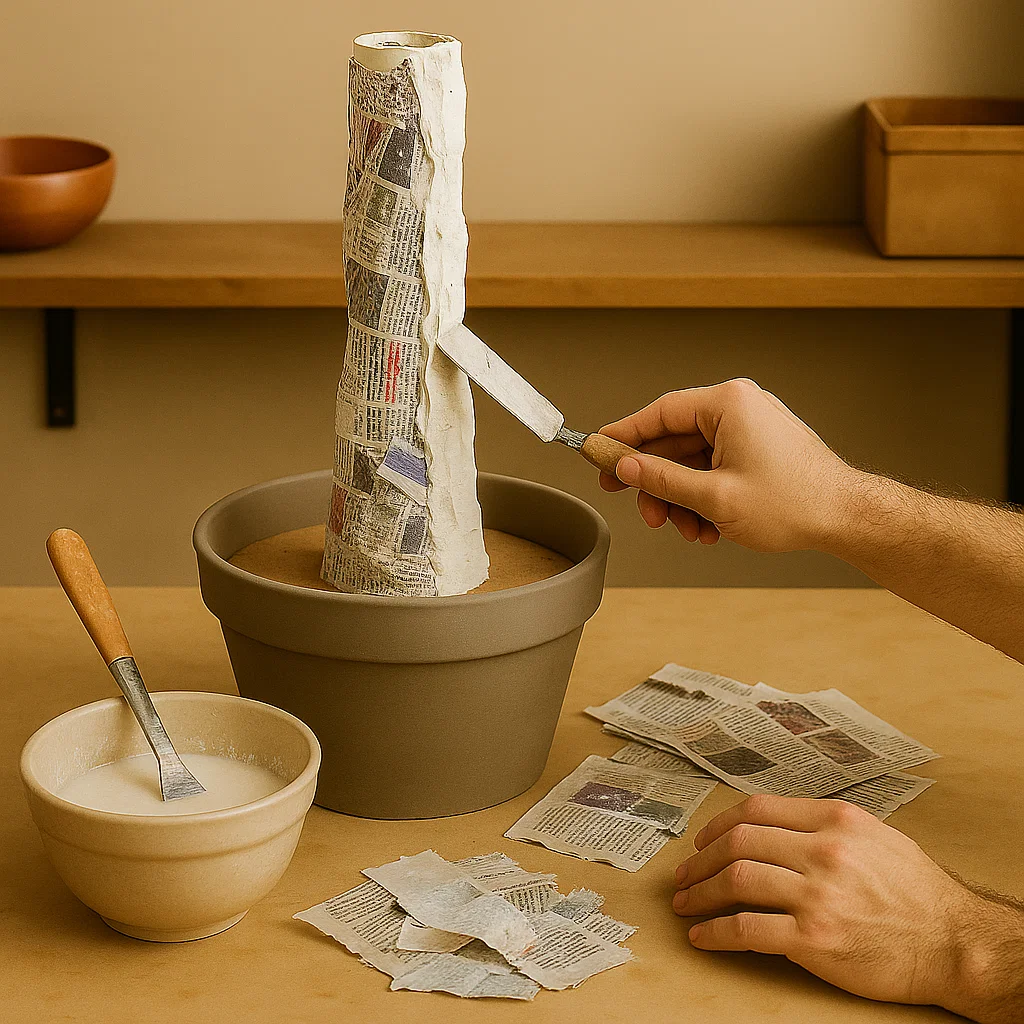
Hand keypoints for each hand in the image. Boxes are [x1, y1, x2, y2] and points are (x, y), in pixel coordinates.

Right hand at [599, 379, 856, 551]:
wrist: (846, 517)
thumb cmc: (795, 503)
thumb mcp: (715, 497)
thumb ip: (663, 479)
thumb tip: (625, 468)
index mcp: (728, 403)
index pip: (659, 413)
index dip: (623, 435)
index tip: (596, 451)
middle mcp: (738, 407)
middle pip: (674, 441)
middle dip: (658, 484)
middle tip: (641, 509)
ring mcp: (749, 428)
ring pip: (693, 462)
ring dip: (682, 499)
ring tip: (686, 530)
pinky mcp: (757, 448)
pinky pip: (714, 468)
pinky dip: (704, 498)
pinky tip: (707, 528)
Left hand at [673, 795, 1023, 1019]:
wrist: (954, 943)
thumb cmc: (917, 891)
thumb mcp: (874, 835)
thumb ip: (822, 825)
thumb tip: (770, 826)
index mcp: (834, 820)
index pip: (756, 809)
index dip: (718, 824)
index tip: (702, 841)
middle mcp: (823, 851)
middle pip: (738, 842)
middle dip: (700, 860)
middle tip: (684, 876)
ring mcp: (817, 894)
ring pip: (736, 881)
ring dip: (700, 893)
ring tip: (685, 904)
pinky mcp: (814, 939)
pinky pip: (747, 930)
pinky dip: (716, 933)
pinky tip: (704, 937)